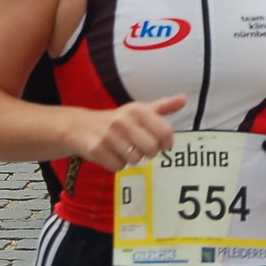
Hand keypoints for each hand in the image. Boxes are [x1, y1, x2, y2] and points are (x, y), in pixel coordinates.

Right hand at [71, 94, 186, 170]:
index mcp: (137, 110)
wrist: (81, 126)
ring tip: (126, 150)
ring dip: (132, 159)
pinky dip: (118, 165)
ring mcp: (109, 135)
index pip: (165, 131)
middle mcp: (123, 121)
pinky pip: (118, 167)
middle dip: (150, 153)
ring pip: (135, 160)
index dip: (167, 143)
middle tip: (143, 149)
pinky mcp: (97, 149)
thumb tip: (184, 99)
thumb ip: (163, 106)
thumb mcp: (140, 110)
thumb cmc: (118, 120)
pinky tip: (113, 155)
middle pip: (151, 149)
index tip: (164, 145)